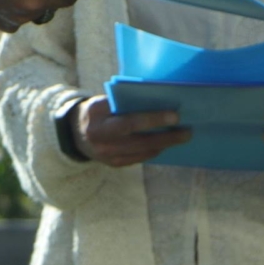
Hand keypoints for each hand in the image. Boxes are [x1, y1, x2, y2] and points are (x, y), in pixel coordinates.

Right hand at [74, 97, 190, 167]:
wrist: (75, 133)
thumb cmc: (97, 111)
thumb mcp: (103, 102)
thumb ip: (124, 103)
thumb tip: (158, 99)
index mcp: (99, 123)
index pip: (130, 122)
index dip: (154, 119)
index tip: (175, 115)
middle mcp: (103, 143)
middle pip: (141, 141)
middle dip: (167, 137)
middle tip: (187, 132)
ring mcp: (108, 157)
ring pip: (143, 152)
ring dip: (165, 144)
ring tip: (182, 136)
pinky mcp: (115, 164)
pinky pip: (140, 158)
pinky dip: (154, 150)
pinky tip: (166, 143)